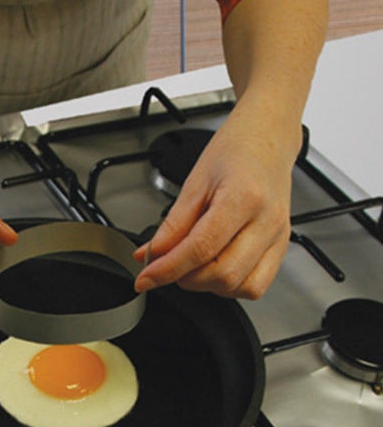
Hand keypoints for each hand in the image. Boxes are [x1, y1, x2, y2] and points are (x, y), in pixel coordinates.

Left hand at [134, 104, 298, 298]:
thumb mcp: (194, 182)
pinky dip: (230, 286)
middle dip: (186, 278)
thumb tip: (151, 255)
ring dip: (208, 285)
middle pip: (222, 274)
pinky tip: (215, 269)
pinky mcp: (281, 247)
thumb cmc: (235, 151)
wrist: (267, 139)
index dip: (168, 269)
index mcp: (244, 198)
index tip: (145, 278)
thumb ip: (173, 225)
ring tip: (192, 265)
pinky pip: (256, 285)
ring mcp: (278, 236)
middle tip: (168, 266)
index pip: (200, 249)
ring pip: (241, 287)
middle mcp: (267, 222)